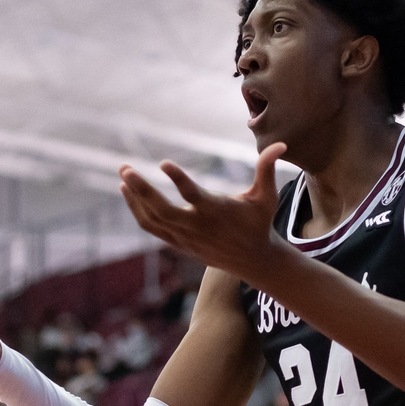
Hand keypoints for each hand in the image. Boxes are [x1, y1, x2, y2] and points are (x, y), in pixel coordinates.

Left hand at [118, 142, 290, 283]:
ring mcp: (184, 237)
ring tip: (124, 175)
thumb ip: (267, 169)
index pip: (193, 195)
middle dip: (141, 190)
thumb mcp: (266, 197)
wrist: (252, 261)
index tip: (164, 163)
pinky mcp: (178, 243)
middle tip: (125, 168)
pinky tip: (128, 193)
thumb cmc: (259, 222)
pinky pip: (151, 227)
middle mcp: (197, 226)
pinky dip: (137, 211)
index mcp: (216, 211)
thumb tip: (280, 144)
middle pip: (162, 210)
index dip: (179, 179)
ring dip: (134, 199)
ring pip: (152, 219)